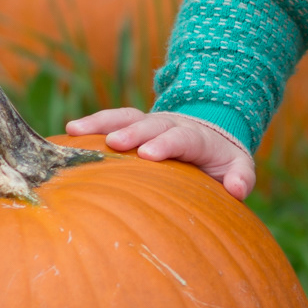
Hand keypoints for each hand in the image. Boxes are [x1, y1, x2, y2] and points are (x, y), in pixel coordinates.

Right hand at [65, 107, 255, 198]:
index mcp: (196, 136)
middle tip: (114, 142)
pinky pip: (111, 120)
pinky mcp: (132, 126)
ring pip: (125, 116)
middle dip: (132, 132)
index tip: (149, 155)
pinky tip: (67, 133)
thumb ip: (241, 177)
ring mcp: (149, 123)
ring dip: (102, 122)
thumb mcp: (237, 167)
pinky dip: (91, 124)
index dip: (166, 144)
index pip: (181, 138)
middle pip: (150, 124)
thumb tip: (238, 190)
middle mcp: (170, 124)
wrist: (209, 136)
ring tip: (75, 130)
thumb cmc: (221, 161)